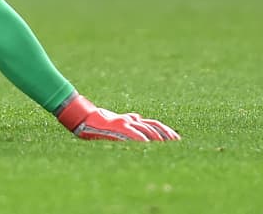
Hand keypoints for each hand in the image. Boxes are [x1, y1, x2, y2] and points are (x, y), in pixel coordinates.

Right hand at [56, 94, 179, 141]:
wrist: (85, 118)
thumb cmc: (100, 121)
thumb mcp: (117, 120)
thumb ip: (129, 120)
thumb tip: (139, 118)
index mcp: (132, 119)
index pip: (153, 124)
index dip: (166, 130)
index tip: (176, 139)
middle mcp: (131, 120)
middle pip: (153, 126)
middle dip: (166, 134)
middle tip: (178, 142)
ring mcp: (125, 123)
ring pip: (146, 129)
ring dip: (158, 137)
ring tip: (168, 144)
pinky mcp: (117, 127)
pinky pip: (133, 133)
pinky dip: (142, 138)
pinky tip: (149, 143)